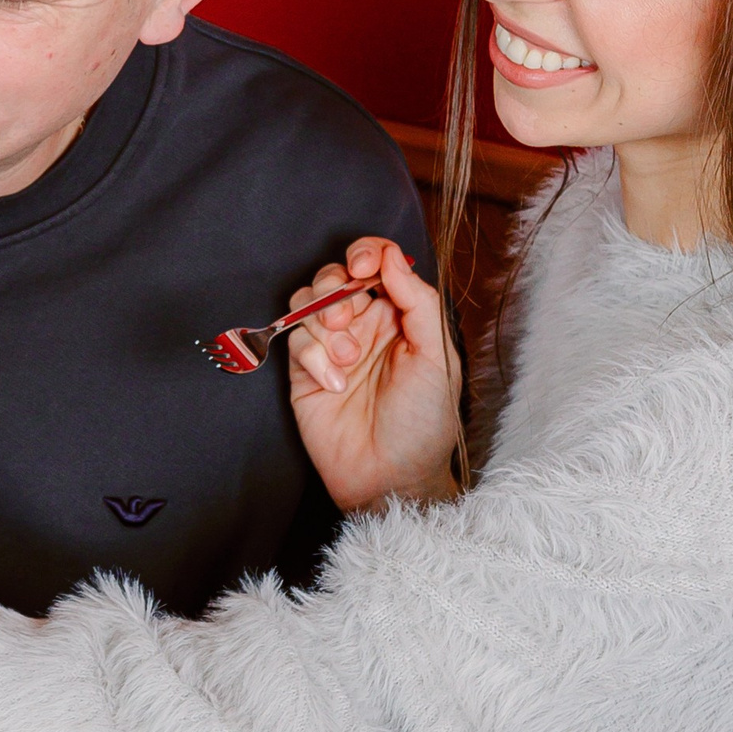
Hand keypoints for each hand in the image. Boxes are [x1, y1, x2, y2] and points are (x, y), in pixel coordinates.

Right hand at [285, 238, 462, 512]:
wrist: (391, 477)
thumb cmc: (423, 423)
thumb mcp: (436, 356)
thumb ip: (417, 301)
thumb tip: (392, 256)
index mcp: (399, 316)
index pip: (377, 263)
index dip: (365, 254)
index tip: (363, 267)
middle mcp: (363, 325)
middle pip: (334, 275)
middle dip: (335, 287)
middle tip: (346, 316)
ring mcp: (331, 347)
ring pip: (308, 302)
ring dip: (322, 321)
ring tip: (346, 357)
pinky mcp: (304, 372)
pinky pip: (296, 340)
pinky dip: (313, 357)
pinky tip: (334, 384)